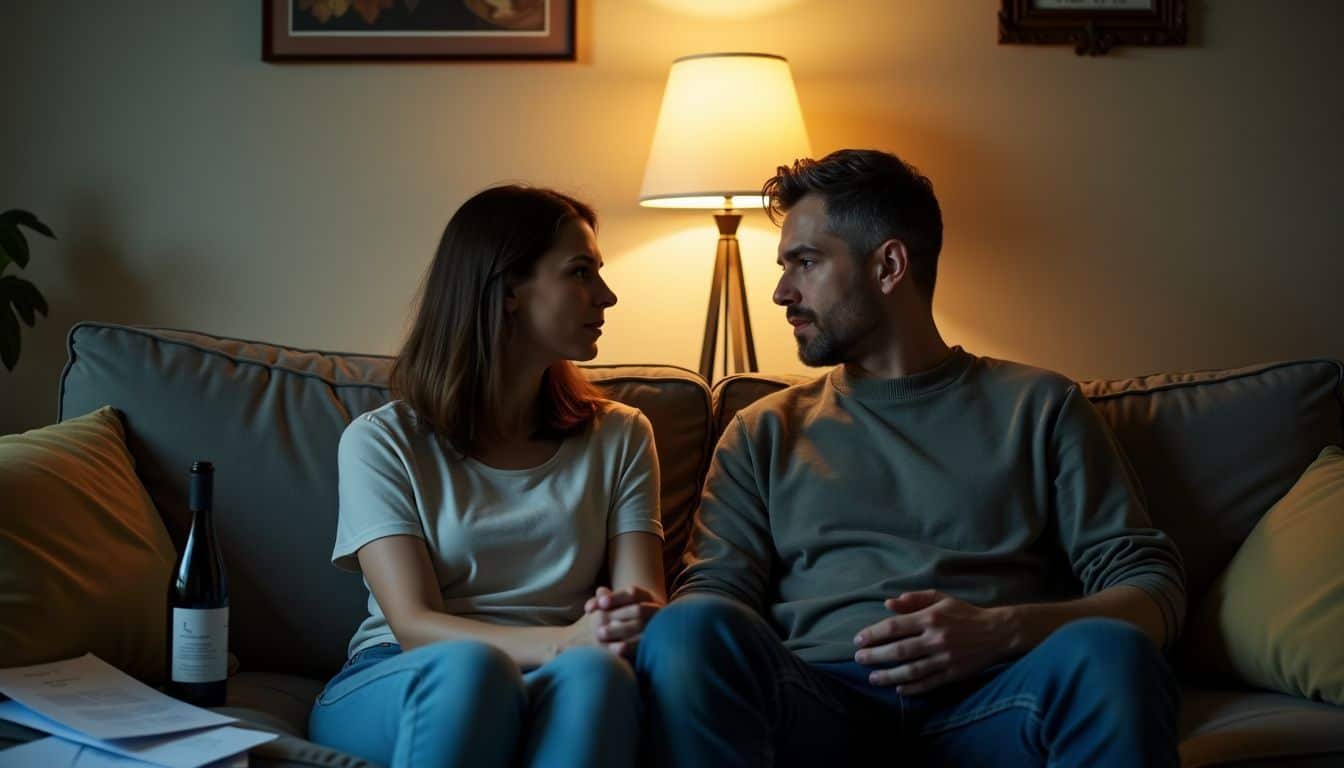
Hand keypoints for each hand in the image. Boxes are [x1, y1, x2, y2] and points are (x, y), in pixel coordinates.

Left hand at [582, 585, 662, 658]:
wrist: (648, 638)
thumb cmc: (626, 618)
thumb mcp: (618, 606)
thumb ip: (607, 599)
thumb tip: (600, 591)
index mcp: (647, 598)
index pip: (633, 593)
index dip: (615, 597)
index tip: (600, 603)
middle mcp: (656, 611)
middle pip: (638, 610)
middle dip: (618, 614)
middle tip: (597, 618)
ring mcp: (658, 628)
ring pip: (641, 627)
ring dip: (620, 629)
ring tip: (600, 633)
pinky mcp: (656, 644)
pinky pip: (644, 645)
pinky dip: (629, 646)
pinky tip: (614, 649)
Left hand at [852, 590, 1012, 693]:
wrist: (997, 632)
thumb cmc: (964, 613)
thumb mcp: (940, 599)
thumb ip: (914, 600)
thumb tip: (888, 604)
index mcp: (930, 618)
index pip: (894, 627)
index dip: (873, 634)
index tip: (858, 640)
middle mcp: (935, 638)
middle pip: (898, 650)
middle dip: (874, 656)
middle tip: (858, 659)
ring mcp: (944, 658)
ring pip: (911, 670)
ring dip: (888, 676)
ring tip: (872, 678)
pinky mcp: (953, 673)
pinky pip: (928, 683)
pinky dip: (912, 688)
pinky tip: (899, 689)